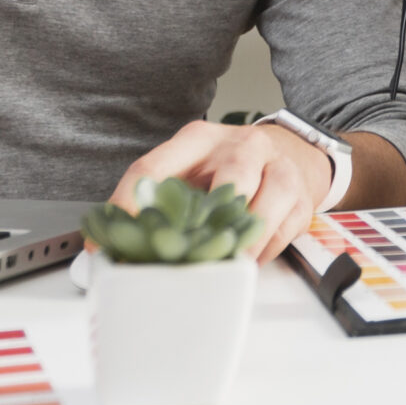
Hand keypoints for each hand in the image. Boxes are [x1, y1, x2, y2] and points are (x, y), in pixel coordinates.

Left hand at [108, 120, 332, 264]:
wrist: (293, 154)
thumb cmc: (230, 168)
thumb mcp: (191, 169)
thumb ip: (156, 199)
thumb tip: (106, 245)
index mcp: (198, 139)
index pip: (154, 167)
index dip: (128, 204)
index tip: (110, 238)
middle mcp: (240, 146)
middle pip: (230, 176)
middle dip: (207, 220)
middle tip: (181, 253)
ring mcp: (276, 169)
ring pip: (262, 205)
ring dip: (240, 242)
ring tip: (220, 265)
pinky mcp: (300, 198)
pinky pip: (280, 232)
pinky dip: (260, 252)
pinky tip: (244, 262)